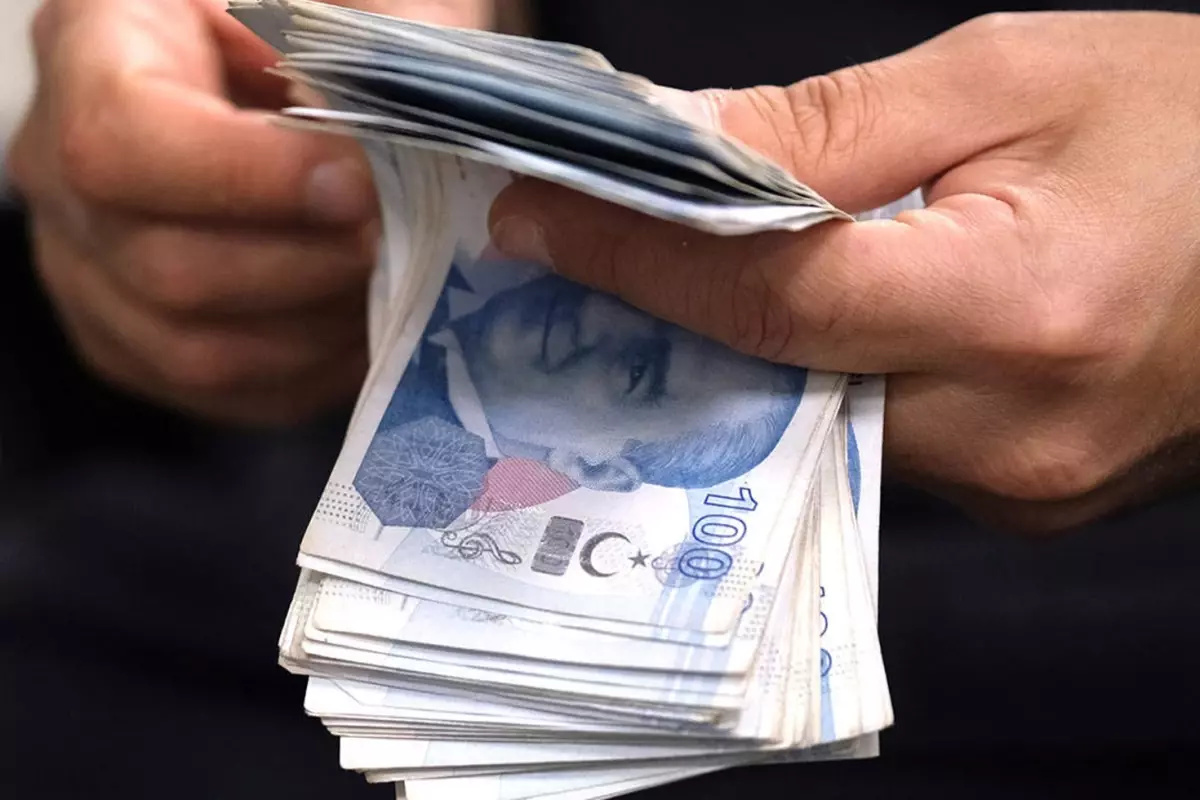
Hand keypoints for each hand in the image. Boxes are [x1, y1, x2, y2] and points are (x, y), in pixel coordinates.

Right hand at [6, 0, 492, 426]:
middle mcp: (58, 172)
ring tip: (391, 280)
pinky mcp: (134, 343)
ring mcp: (87, 271)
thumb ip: (362, 44)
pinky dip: (311, 372)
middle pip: (165, 268)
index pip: (120, 142)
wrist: (288, 77)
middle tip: (398, 238)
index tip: (353, 183)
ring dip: (317, 327)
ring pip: (195, 350)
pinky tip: (363, 320)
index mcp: (91, 51)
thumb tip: (398, 142)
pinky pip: (222, 392)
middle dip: (308, 265)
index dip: (245, 180)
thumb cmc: (313, 21)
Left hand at [488, 12, 1199, 530]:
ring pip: (815, 422)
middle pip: (773, 381)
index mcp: (1023, 307)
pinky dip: (816, 381)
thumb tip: (686, 152)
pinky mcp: (1028, 496)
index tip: (538, 223)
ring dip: (736, 352)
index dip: (635, 257)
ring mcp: (1026, 486)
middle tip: (576, 257)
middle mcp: (1018, 432)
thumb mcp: (1016, 76)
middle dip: (664, 319)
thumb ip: (834, 129)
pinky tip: (789, 325)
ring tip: (665, 282)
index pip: (767, 298)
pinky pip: (876, 443)